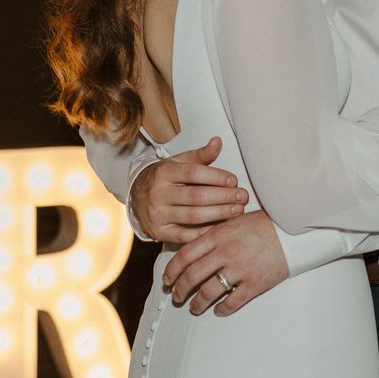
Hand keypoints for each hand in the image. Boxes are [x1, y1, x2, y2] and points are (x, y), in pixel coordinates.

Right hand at [131, 136, 247, 243]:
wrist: (136, 198)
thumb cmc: (164, 178)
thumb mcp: (178, 163)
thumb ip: (200, 155)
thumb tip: (218, 141)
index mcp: (164, 172)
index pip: (193, 173)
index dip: (216, 176)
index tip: (234, 181)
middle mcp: (158, 193)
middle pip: (196, 196)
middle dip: (223, 197)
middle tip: (242, 197)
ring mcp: (157, 214)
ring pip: (193, 216)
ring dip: (219, 214)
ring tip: (237, 211)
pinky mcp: (159, 232)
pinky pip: (185, 235)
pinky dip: (205, 232)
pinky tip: (222, 227)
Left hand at [163, 211, 289, 315]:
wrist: (293, 229)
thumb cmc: (265, 223)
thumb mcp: (233, 221)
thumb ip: (213, 235)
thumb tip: (194, 249)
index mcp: (218, 235)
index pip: (185, 255)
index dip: (171, 271)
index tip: (167, 279)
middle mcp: (225, 253)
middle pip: (192, 276)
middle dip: (180, 290)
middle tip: (176, 297)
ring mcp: (240, 269)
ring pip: (209, 292)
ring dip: (197, 303)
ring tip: (194, 308)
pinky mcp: (255, 283)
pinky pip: (233, 301)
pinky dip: (223, 309)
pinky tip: (219, 311)